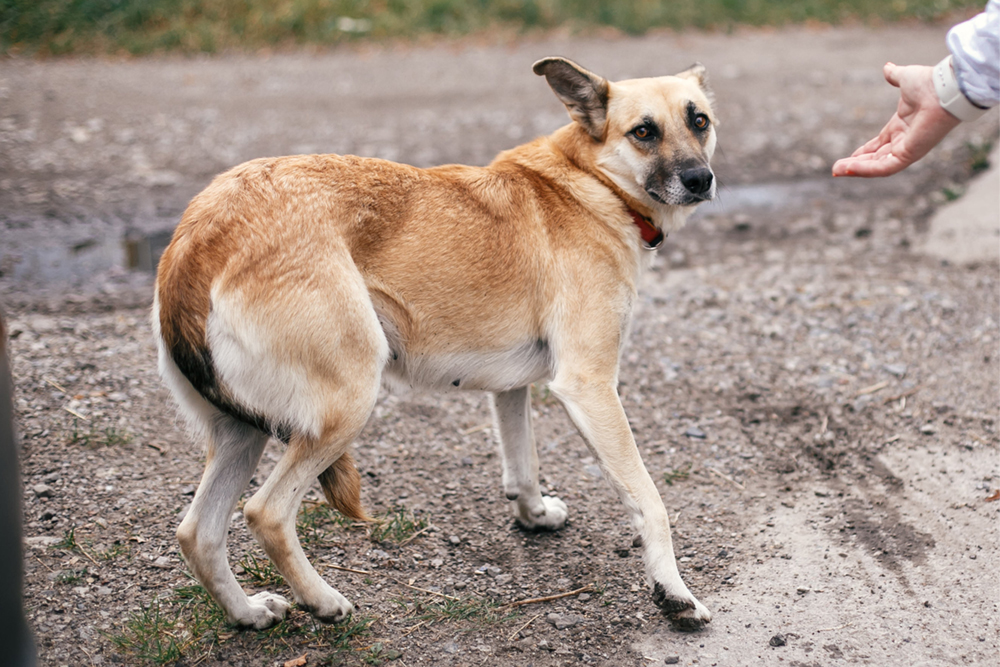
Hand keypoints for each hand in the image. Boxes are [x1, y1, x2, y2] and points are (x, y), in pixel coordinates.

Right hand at [832, 62, 960, 177]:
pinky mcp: (909, 154)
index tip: (849, 157)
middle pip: (876, 158)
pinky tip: (848, 168)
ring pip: (878, 165)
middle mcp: (905, 139)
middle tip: (836, 169)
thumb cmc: (930, 82)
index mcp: (903, 125)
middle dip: (856, 164)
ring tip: (836, 171)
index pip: (880, 144)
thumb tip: (887, 67)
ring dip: (856, 169)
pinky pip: (884, 167)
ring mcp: (908, 148)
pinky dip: (866, 170)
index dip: (864, 151)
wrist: (945, 87)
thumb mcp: (905, 78)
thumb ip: (894, 76)